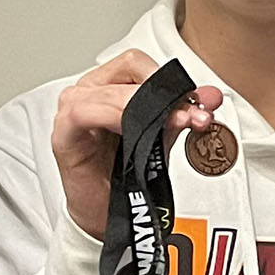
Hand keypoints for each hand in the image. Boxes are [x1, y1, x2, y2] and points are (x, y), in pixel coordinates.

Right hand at [53, 49, 223, 239]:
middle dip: (166, 94)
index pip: (139, 62)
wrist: (108, 212)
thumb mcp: (163, 136)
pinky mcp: (63, 133)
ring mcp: (72, 109)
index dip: (169, 79)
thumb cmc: (128, 173)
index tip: (198, 102)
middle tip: (191, 117)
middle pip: (129, 70)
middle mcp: (89, 91)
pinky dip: (114, 115)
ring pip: (111, 91)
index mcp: (110, 84)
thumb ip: (183, 113)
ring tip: (175, 125)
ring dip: (148, 107)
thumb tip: (210, 96)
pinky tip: (134, 130)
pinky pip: (83, 112)